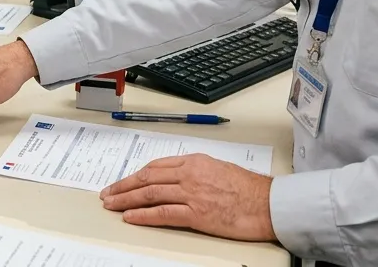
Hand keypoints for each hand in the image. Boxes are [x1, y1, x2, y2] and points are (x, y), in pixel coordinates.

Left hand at [99, 154, 275, 241]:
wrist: (268, 204)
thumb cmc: (249, 189)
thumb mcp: (218, 168)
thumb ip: (195, 171)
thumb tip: (176, 177)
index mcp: (194, 161)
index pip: (155, 166)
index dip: (135, 175)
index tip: (124, 181)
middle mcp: (189, 174)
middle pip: (147, 178)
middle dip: (124, 186)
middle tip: (108, 193)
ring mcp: (191, 194)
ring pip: (150, 194)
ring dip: (127, 199)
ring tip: (112, 205)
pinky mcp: (196, 214)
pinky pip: (162, 213)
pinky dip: (143, 215)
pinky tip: (130, 217)